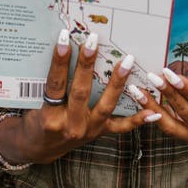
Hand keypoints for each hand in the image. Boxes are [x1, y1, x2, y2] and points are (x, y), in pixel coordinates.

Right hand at [9, 30, 159, 163]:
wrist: (40, 148)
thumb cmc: (36, 120)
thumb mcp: (35, 103)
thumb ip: (48, 82)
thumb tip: (58, 48)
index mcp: (49, 115)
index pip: (55, 84)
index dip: (59, 61)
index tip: (63, 38)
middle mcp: (70, 125)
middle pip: (81, 91)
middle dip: (87, 64)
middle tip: (93, 41)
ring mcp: (88, 130)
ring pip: (105, 105)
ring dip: (118, 83)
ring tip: (127, 62)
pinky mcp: (100, 133)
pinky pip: (121, 126)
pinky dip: (138, 119)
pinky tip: (153, 111)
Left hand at [130, 67, 187, 146]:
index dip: (186, 89)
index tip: (170, 73)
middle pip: (185, 113)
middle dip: (167, 93)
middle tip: (151, 76)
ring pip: (171, 125)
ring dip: (153, 106)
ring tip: (138, 90)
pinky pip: (168, 127)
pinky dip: (155, 114)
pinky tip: (144, 101)